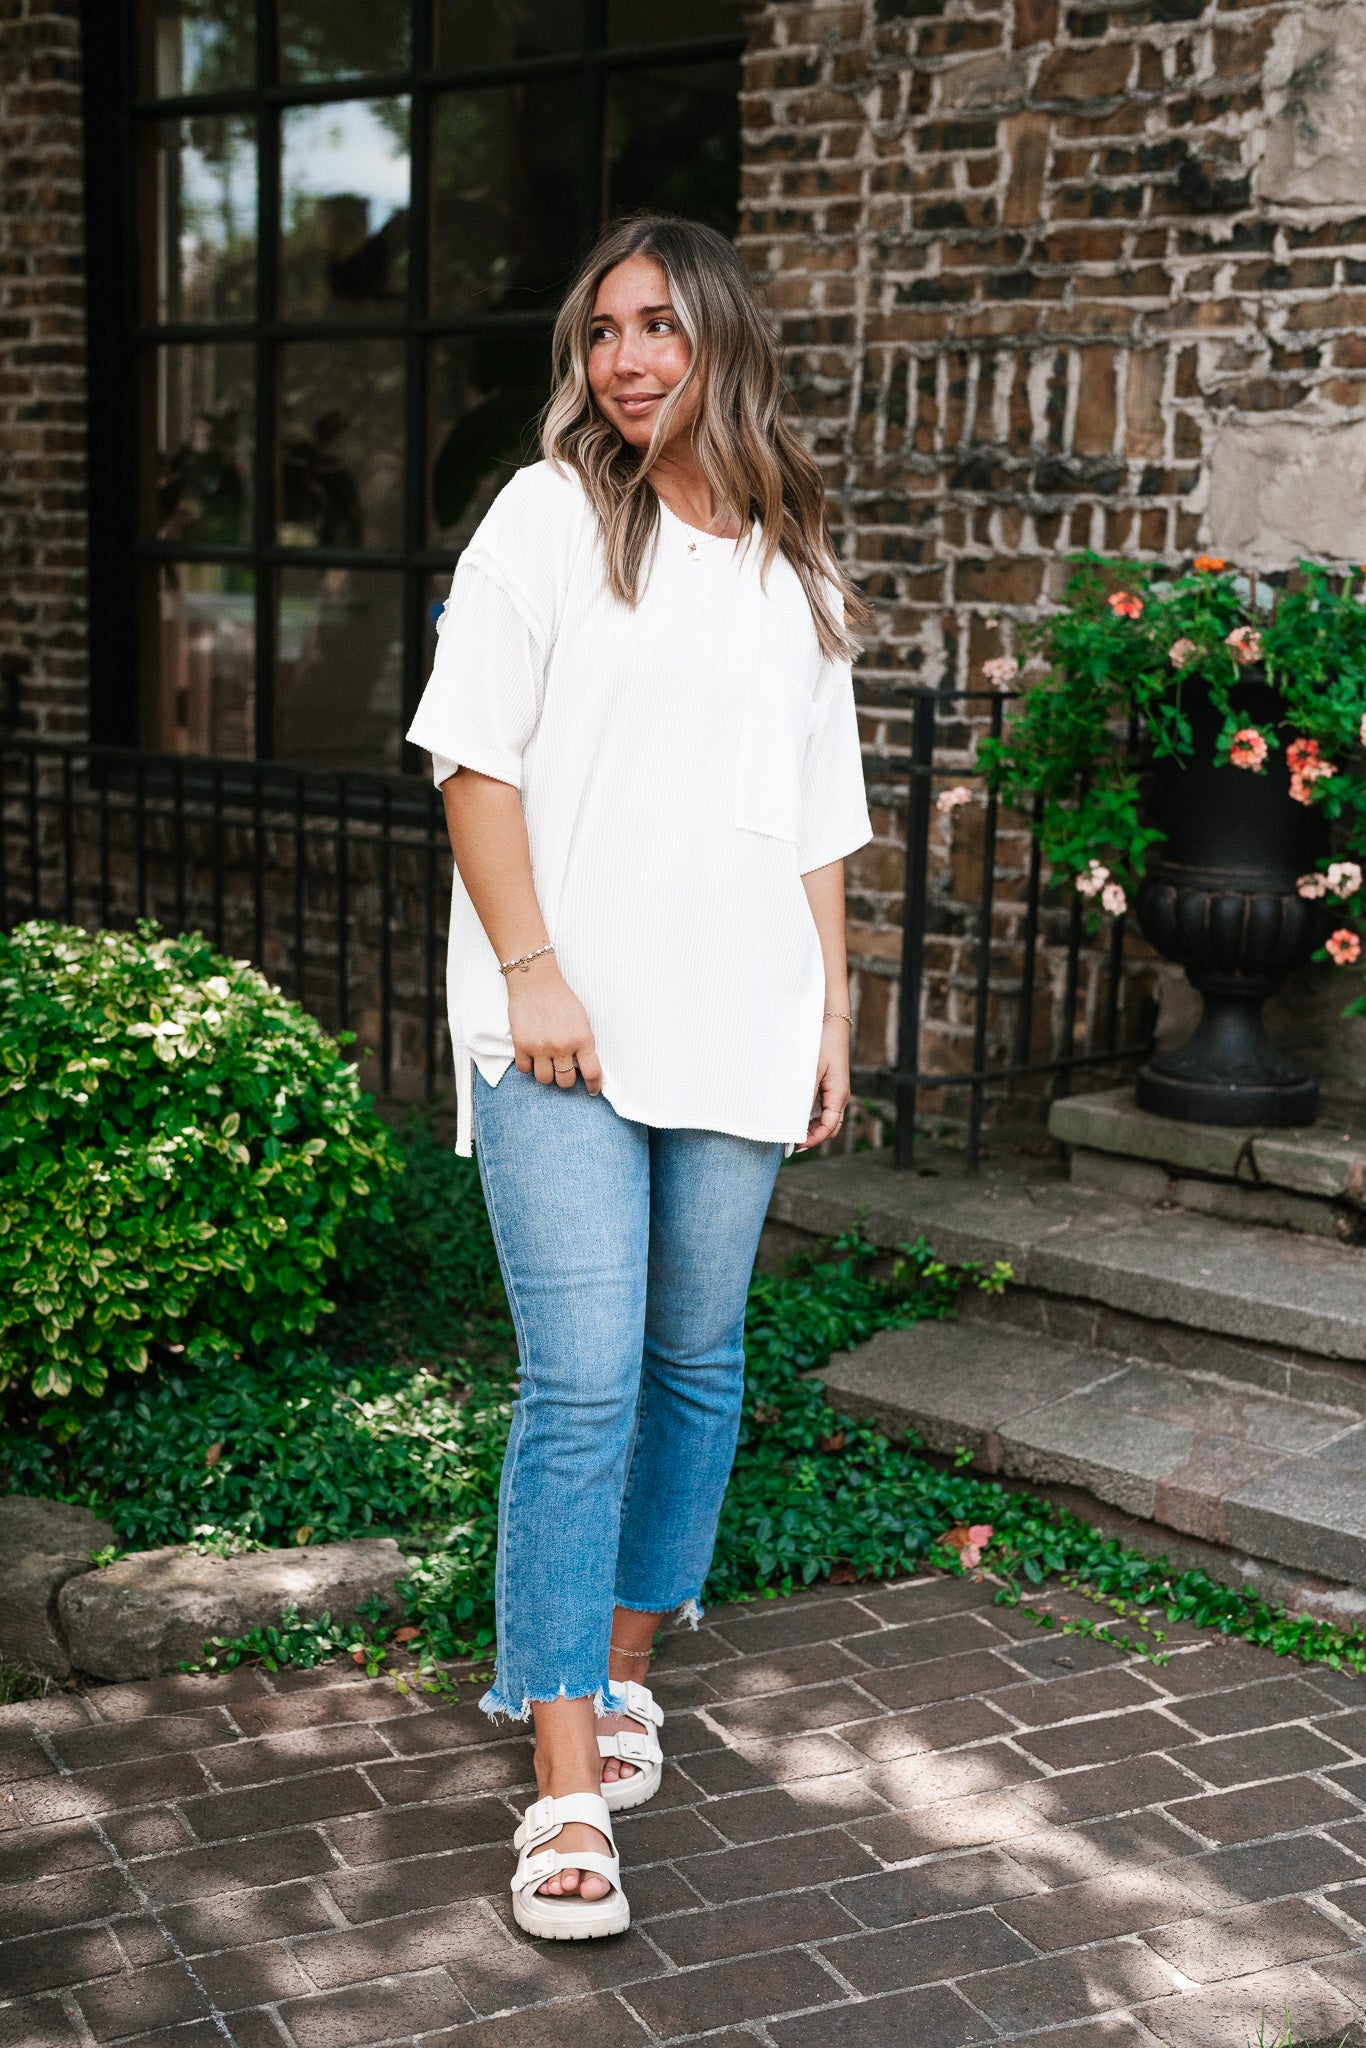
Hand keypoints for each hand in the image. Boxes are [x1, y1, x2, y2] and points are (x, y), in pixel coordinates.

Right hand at [506, 956, 602, 1091]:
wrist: (535, 981)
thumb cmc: (561, 998)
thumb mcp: (582, 1020)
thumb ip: (583, 1043)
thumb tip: (584, 1066)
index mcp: (582, 1039)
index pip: (592, 1073)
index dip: (594, 1086)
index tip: (592, 1090)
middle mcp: (562, 1046)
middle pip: (565, 1082)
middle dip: (566, 1078)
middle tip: (563, 1069)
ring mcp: (540, 1047)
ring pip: (544, 1079)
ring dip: (547, 1074)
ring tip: (547, 1062)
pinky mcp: (521, 1045)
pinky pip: (525, 1070)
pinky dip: (529, 1065)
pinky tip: (532, 1055)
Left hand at [800, 1016, 850, 1148]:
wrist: (831, 1024)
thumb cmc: (822, 1045)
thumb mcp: (810, 1072)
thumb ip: (804, 1096)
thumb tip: (795, 1119)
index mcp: (839, 1095)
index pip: (829, 1127)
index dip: (814, 1139)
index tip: (797, 1145)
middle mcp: (840, 1096)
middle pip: (829, 1127)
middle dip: (812, 1136)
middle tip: (791, 1141)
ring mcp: (835, 1092)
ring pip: (825, 1118)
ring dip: (810, 1126)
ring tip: (791, 1129)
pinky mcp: (830, 1085)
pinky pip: (822, 1107)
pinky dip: (810, 1114)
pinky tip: (796, 1113)